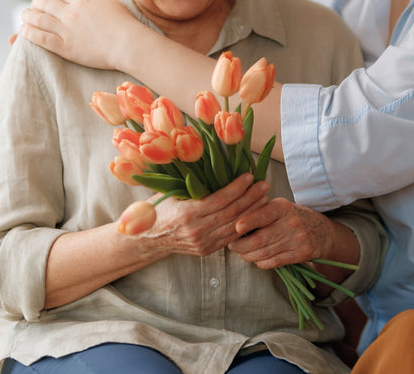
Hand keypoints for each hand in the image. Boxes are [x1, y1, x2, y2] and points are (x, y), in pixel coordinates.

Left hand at [18, 0, 142, 70]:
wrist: (129, 44)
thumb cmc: (123, 22)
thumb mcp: (108, 0)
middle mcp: (71, 11)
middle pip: (43, 2)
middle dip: (36, 3)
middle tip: (35, 8)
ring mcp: (67, 29)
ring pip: (37, 18)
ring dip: (28, 16)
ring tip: (25, 17)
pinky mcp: (65, 47)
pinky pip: (40, 38)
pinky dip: (28, 33)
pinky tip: (23, 31)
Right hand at [138, 174, 269, 257]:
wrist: (149, 237)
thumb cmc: (160, 208)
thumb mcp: (172, 192)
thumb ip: (194, 184)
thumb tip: (215, 163)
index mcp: (187, 213)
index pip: (220, 200)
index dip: (238, 187)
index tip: (250, 176)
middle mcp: (196, 230)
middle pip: (231, 213)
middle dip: (251, 198)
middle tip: (264, 185)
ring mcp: (202, 243)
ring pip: (234, 226)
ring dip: (252, 212)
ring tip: (264, 198)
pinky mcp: (206, 250)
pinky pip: (230, 238)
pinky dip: (244, 225)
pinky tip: (253, 214)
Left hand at [228, 197, 336, 269]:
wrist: (322, 231)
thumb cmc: (292, 217)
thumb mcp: (280, 207)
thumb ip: (260, 212)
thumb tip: (234, 221)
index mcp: (284, 207)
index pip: (264, 214)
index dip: (249, 221)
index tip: (236, 227)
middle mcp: (292, 222)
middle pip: (260, 239)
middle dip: (241, 245)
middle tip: (232, 245)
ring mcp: (297, 239)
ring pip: (264, 253)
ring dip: (248, 255)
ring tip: (241, 253)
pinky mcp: (301, 254)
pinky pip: (274, 262)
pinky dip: (261, 262)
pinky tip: (256, 258)